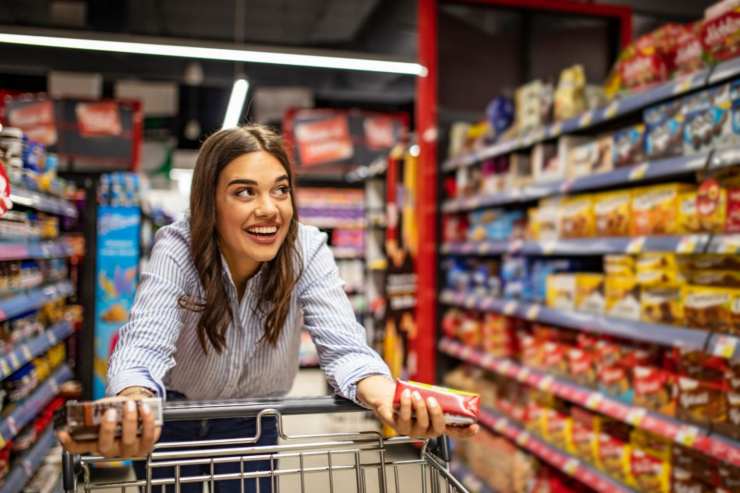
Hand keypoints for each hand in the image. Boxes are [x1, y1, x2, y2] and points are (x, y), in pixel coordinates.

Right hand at [57, 391, 160, 457]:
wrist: (139, 407)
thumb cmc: (120, 409)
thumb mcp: (107, 406)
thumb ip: (101, 407)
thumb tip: (99, 406)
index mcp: (96, 441)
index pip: (77, 447)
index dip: (68, 442)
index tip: (63, 432)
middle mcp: (110, 449)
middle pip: (104, 446)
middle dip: (107, 428)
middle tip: (110, 412)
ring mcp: (129, 450)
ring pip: (127, 441)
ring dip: (129, 421)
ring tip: (130, 404)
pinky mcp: (146, 446)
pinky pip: (148, 436)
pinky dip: (147, 421)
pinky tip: (145, 409)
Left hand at [356, 375, 478, 439]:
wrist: (390, 398)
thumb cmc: (412, 398)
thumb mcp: (427, 397)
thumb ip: (437, 397)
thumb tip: (447, 392)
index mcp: (437, 424)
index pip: (455, 432)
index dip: (466, 432)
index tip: (475, 427)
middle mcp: (427, 431)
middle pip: (438, 429)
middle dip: (436, 414)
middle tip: (432, 400)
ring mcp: (414, 431)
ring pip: (421, 424)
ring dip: (420, 407)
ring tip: (416, 394)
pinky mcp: (400, 428)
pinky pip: (405, 418)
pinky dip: (407, 405)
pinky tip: (406, 394)